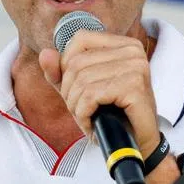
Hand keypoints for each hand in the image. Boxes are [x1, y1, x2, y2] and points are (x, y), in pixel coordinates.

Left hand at [38, 30, 159, 158]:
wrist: (138, 144)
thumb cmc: (112, 116)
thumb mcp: (82, 91)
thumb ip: (61, 73)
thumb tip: (44, 54)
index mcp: (123, 44)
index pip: (80, 38)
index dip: (66, 65)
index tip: (74, 90)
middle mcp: (132, 51)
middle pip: (77, 62)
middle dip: (69, 92)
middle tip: (81, 111)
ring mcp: (136, 67)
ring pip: (82, 81)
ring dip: (76, 107)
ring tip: (87, 119)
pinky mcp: (135, 87)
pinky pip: (91, 96)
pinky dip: (84, 115)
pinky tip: (93, 125)